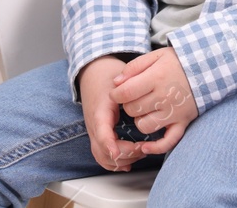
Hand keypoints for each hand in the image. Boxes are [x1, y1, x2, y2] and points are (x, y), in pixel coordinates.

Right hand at [80, 55, 146, 170]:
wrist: (92, 73)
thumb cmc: (107, 76)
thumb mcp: (119, 81)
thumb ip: (130, 91)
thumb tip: (143, 100)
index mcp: (99, 111)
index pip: (100, 132)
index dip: (108, 145)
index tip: (117, 153)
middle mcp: (94, 125)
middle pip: (103, 151)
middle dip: (125, 154)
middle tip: (144, 147)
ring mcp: (94, 131)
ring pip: (102, 157)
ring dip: (122, 160)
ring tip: (141, 152)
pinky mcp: (98, 134)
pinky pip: (102, 155)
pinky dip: (114, 163)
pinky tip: (128, 163)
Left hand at [108, 47, 197, 154]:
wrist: (208, 68)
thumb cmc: (179, 62)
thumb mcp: (156, 56)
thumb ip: (134, 67)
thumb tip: (116, 83)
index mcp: (156, 78)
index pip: (126, 93)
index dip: (116, 94)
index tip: (117, 93)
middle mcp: (165, 97)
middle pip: (133, 110)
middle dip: (129, 105)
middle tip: (134, 97)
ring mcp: (175, 112)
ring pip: (145, 126)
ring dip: (140, 120)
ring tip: (145, 110)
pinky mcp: (183, 123)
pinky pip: (168, 142)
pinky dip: (155, 147)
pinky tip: (145, 147)